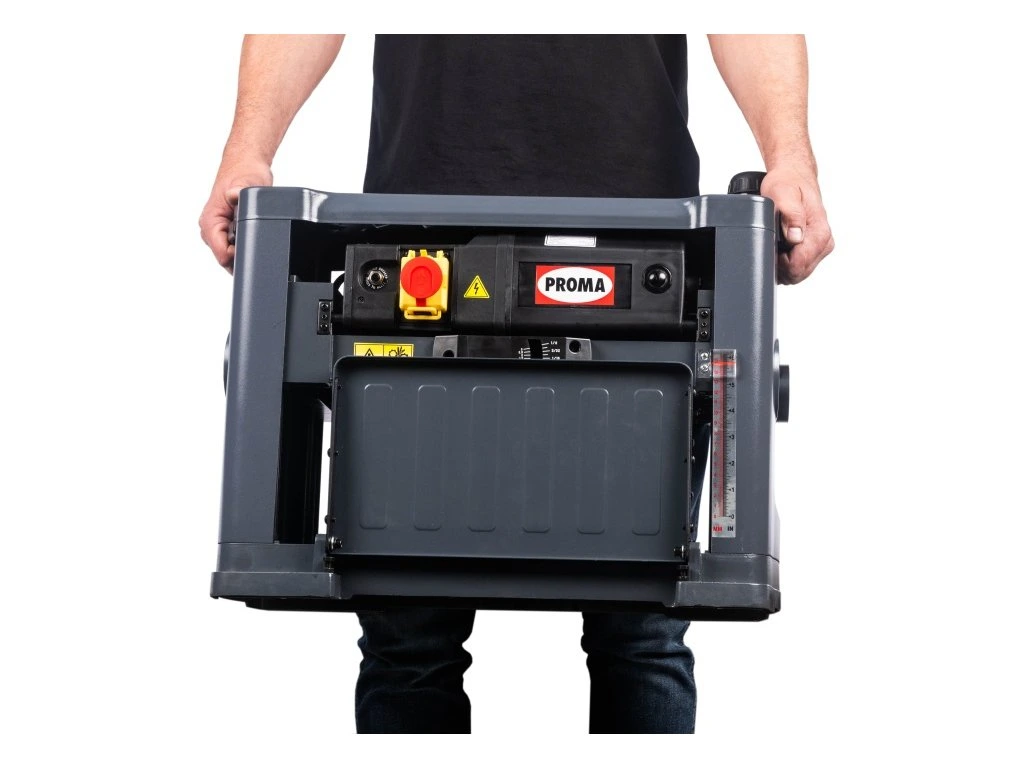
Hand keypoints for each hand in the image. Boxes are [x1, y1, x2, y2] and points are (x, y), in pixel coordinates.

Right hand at [199, 160, 272, 272]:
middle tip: (253, 234)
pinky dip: (246, 241)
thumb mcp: (246, 182)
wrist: (245, 166)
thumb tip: (234, 195)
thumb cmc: (244, 172)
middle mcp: (211, 229)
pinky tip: (251, 229)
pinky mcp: (227, 231)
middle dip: (243, 253)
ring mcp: (218, 232)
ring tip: (251, 227)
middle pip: (227, 259)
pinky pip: (236, 246)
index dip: (239, 256)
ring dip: (244, 246)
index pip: (222, 255)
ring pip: (232, 255)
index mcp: (210, 221)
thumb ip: (241, 192)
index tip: (251, 246)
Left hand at [760, 166, 833, 284]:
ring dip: (783, 265)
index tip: (772, 250)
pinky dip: (786, 262)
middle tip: (771, 247)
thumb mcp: (783, 194)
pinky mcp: (815, 248)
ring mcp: (821, 246)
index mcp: (819, 232)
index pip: (799, 266)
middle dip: (781, 267)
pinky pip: (799, 266)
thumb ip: (790, 215)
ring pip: (799, 273)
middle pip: (799, 274)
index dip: (780, 264)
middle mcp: (824, 242)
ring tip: (775, 245)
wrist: (794, 177)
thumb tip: (795, 236)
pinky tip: (780, 248)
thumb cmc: (787, 184)